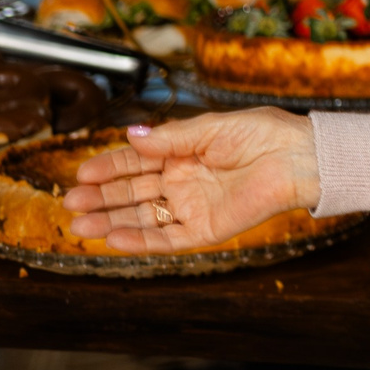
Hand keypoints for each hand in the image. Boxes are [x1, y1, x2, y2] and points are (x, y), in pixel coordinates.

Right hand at [64, 110, 320, 253]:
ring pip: (143, 219)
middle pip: (132, 193)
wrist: (299, 158)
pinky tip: (114, 239)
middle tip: (70, 201)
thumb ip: (170, 138)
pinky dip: (141, 241)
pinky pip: (168, 239)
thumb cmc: (263, 134)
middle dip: (101, 198)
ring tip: (79, 224)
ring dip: (111, 222)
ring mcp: (192, 207)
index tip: (82, 173)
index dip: (109, 168)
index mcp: (183, 154)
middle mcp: (183, 181)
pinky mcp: (206, 230)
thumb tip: (130, 135)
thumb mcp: (210, 128)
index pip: (136, 162)